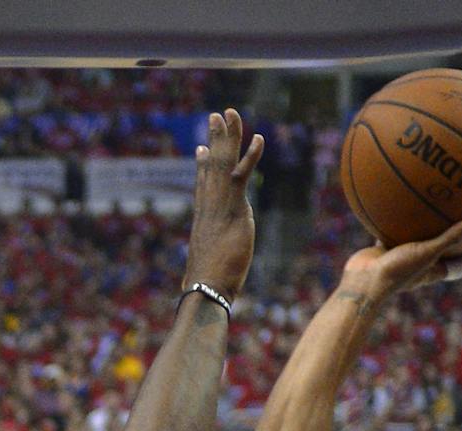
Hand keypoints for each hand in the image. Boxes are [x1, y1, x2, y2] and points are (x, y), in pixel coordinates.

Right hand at [184, 109, 264, 296]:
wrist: (206, 287)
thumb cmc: (208, 285)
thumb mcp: (213, 265)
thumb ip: (215, 258)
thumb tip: (211, 269)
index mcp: (204, 217)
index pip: (203, 185)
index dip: (204, 165)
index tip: (203, 148)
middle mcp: (209, 205)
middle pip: (212, 165)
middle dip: (215, 139)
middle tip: (215, 116)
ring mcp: (219, 204)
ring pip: (224, 162)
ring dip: (228, 136)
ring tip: (229, 113)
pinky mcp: (233, 208)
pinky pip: (242, 175)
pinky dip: (251, 156)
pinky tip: (258, 138)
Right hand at [337, 218, 461, 304]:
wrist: (363, 281)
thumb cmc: (398, 271)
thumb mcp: (427, 252)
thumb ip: (450, 237)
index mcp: (433, 270)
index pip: (459, 265)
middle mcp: (419, 265)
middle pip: (441, 253)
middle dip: (452, 240)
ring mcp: (401, 258)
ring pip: (416, 240)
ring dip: (423, 229)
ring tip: (431, 208)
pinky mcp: (384, 251)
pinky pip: (393, 232)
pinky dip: (397, 221)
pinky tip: (399, 202)